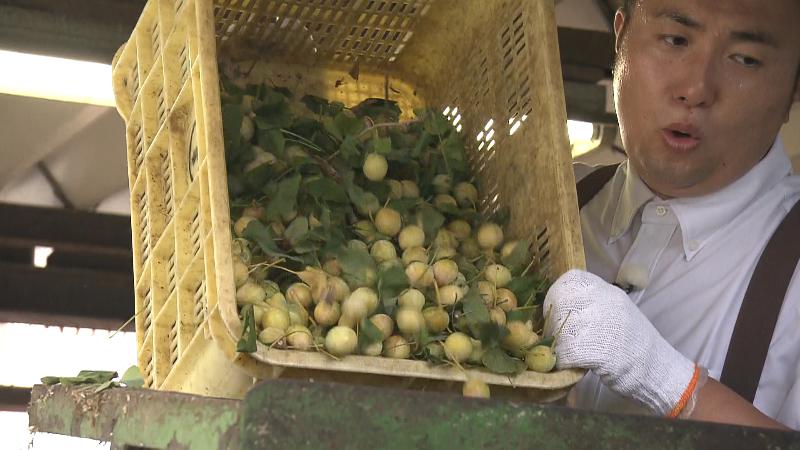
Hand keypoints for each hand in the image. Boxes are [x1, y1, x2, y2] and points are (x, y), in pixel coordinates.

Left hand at [544, 269, 697, 415]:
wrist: (657, 369)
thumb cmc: (632, 343)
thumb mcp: (616, 311)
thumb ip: (593, 303)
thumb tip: (561, 304)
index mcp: (609, 291)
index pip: (572, 279)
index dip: (559, 294)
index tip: (559, 310)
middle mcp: (606, 302)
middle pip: (562, 301)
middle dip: (555, 321)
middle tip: (559, 336)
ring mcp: (603, 323)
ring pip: (562, 327)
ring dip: (559, 343)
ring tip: (568, 352)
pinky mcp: (599, 349)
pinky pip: (567, 351)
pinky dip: (564, 360)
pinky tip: (572, 364)